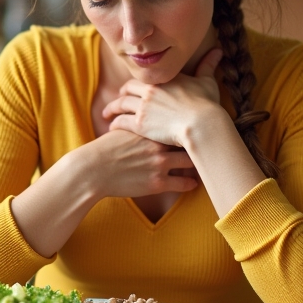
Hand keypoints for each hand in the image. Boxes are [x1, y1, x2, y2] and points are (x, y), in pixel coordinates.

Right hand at [77, 129, 199, 199]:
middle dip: (199, 141)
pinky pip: (182, 184)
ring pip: (190, 162)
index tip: (198, 126)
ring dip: (198, 163)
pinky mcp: (157, 183)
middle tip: (209, 143)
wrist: (94, 170)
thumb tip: (145, 118)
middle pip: (189, 140)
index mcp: (151, 129)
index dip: (190, 124)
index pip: (178, 123)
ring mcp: (160, 164)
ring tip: (205, 164)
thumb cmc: (105, 149)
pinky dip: (190, 184)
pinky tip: (194, 184)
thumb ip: (138, 123)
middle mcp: (159, 144)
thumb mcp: (122, 129)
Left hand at [102, 48, 227, 148]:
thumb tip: (218, 51)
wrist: (202, 124)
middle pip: (127, 89)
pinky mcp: (140, 124)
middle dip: (121, 94)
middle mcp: (150, 89)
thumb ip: (208, 66)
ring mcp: (143, 106)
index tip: (130, 90)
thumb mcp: (207, 82)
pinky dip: (115, 124)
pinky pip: (121, 121)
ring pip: (120, 104)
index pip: (142, 78)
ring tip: (106, 115)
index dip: (135, 85)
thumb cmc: (207, 104)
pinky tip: (111, 128)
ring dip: (111, 109)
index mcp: (163, 79)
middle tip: (116, 101)